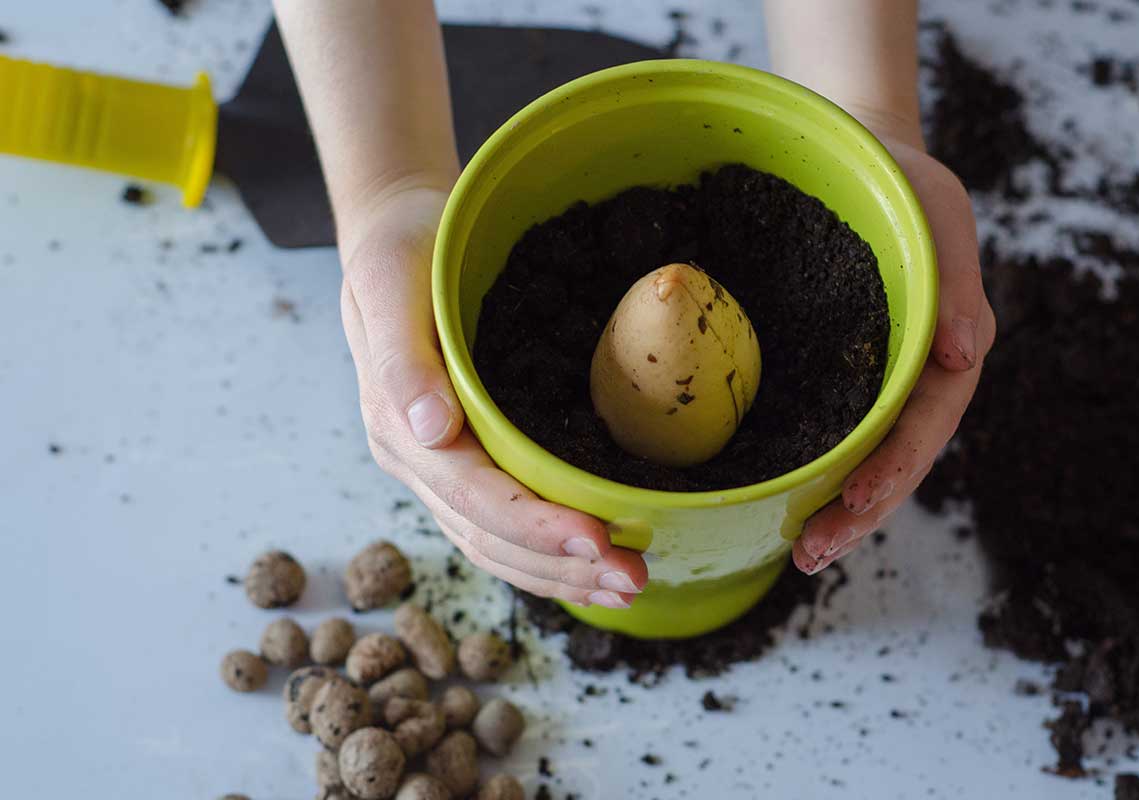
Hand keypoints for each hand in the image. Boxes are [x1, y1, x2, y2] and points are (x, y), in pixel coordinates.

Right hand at [340, 182, 647, 606]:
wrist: (395, 234)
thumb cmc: (399, 250)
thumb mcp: (387, 282)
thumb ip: (401, 358)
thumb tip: (430, 429)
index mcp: (398, 426)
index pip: (472, 496)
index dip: (534, 525)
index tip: (596, 540)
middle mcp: (418, 459)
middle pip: (489, 537)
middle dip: (561, 565)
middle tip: (635, 578)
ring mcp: (438, 468)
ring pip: (497, 546)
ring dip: (562, 574)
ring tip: (629, 584)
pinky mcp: (463, 462)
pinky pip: (501, 527)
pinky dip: (548, 553)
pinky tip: (594, 562)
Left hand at [793, 135, 996, 573]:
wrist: (858, 163)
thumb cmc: (905, 186)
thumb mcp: (939, 212)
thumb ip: (957, 281)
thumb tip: (968, 353)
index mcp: (943, 348)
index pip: (926, 424)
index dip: (895, 468)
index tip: (858, 502)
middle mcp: (910, 378)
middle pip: (892, 460)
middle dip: (858, 512)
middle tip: (812, 553)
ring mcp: (870, 383)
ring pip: (857, 458)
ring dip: (833, 509)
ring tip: (797, 551)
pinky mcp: (829, 378)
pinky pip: (823, 431)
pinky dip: (806, 471)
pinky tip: (774, 500)